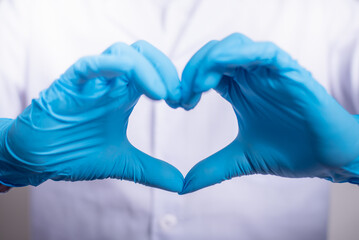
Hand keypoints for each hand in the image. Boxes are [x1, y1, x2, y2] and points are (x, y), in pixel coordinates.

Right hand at [0, 41, 183, 191]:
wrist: (38, 158)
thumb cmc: (75, 153)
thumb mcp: (121, 163)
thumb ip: (151, 170)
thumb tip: (181, 184)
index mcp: (124, 95)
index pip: (154, 71)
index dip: (173, 81)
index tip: (185, 104)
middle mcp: (110, 83)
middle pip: (143, 53)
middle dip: (165, 68)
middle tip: (177, 95)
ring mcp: (90, 81)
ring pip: (121, 52)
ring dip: (146, 68)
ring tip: (161, 94)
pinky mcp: (69, 83)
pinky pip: (90, 63)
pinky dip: (112, 65)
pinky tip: (130, 82)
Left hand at [180, 33, 358, 193]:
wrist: (327, 158)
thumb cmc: (290, 151)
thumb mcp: (242, 159)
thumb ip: (213, 169)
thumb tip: (183, 187)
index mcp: (238, 90)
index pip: (206, 72)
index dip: (188, 82)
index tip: (179, 103)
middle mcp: (251, 77)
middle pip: (214, 54)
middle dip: (194, 69)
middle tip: (185, 95)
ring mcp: (270, 73)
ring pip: (236, 45)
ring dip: (213, 59)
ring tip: (202, 84)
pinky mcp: (291, 72)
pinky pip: (266, 52)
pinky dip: (243, 53)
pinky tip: (224, 65)